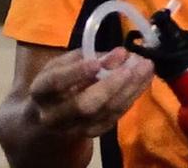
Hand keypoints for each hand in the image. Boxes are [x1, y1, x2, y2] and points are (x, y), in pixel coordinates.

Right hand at [26, 47, 153, 138]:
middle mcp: (54, 115)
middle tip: (135, 63)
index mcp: (41, 92)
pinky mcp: (92, 133)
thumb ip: (88, 57)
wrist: (47, 117)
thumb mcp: (64, 64)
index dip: (76, 73)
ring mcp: (74, 128)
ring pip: (105, 112)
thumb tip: (120, 54)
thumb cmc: (58, 82)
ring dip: (130, 88)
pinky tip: (143, 80)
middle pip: (84, 105)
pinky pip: (115, 116)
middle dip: (112, 84)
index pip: (55, 83)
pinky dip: (132, 96)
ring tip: (146, 67)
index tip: (96, 62)